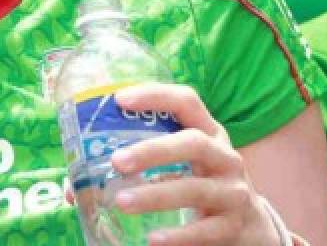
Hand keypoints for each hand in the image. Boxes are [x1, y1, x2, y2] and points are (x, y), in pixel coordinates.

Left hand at [109, 83, 279, 245]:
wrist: (250, 226)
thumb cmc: (202, 182)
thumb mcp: (184, 162)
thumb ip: (143, 159)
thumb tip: (76, 181)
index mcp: (208, 133)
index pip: (186, 102)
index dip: (155, 95)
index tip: (119, 99)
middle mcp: (226, 157)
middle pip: (193, 143)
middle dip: (153, 150)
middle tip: (117, 161)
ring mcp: (233, 192)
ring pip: (196, 189)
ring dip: (156, 195)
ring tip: (122, 202)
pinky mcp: (234, 226)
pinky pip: (206, 231)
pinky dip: (179, 237)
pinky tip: (153, 239)